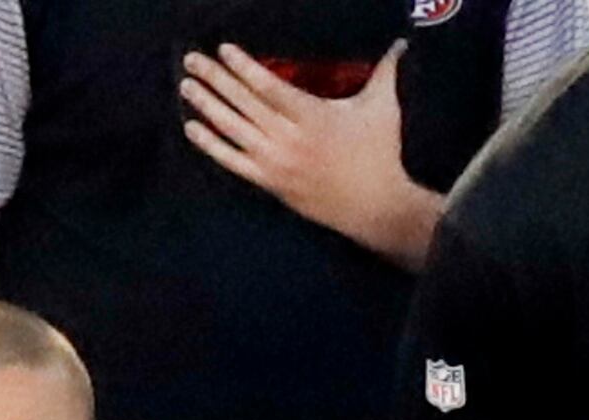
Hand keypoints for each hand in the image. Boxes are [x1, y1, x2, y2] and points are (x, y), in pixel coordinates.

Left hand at [180, 44, 434, 261]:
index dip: (244, 67)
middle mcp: (289, 138)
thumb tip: (401, 42)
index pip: (269, 87)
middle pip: (244, 103)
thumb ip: (387, 70)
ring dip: (207, 106)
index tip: (225, 50)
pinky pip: (233, 162)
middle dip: (216, 79)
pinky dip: (211, 145)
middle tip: (192, 59)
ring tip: (187, 85)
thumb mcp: (384, 107)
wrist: (376, 208)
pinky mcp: (271, 183)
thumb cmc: (380, 155)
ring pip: (234, 129)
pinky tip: (192, 128)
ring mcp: (277, 163)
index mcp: (313, 116)